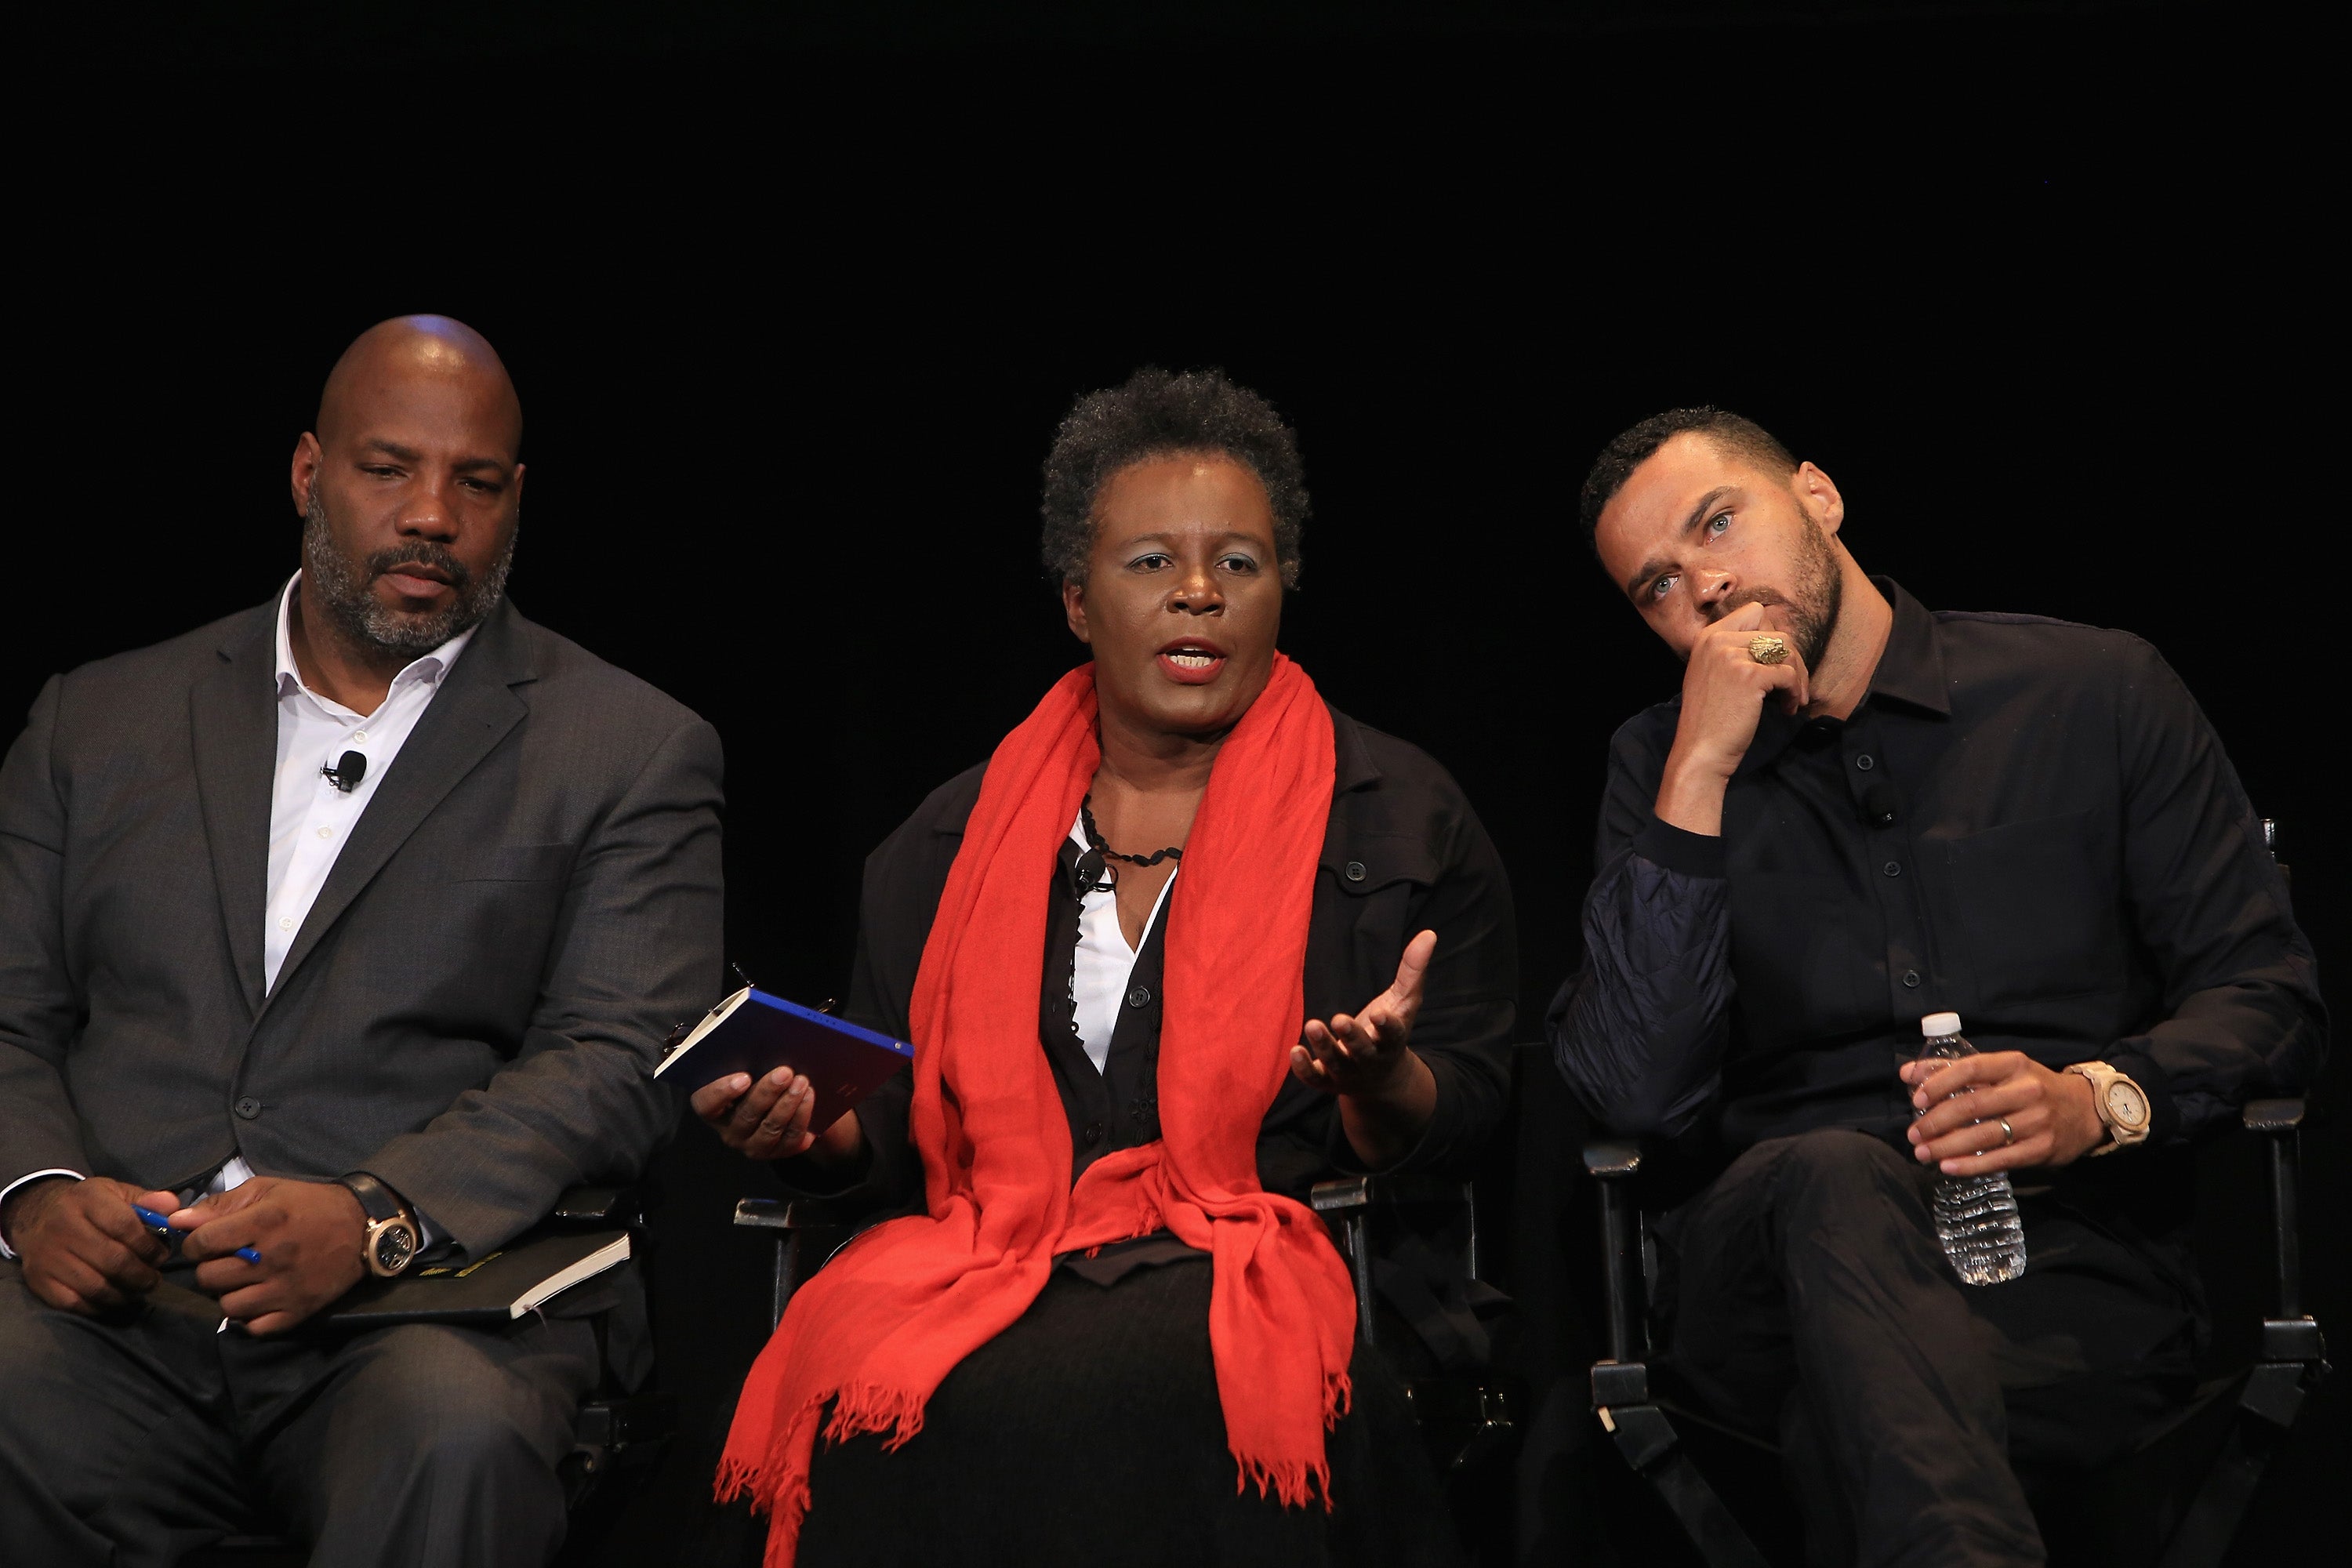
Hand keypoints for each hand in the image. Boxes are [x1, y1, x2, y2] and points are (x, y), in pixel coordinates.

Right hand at [2, 1176, 177, 1313]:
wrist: (37, 1216)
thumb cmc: (90, 1206)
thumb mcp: (117, 1193)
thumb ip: (147, 1201)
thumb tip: (173, 1208)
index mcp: (87, 1199)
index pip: (124, 1226)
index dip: (148, 1246)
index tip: (161, 1255)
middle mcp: (63, 1226)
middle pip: (112, 1260)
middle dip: (142, 1275)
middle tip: (154, 1279)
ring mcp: (47, 1255)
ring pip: (95, 1285)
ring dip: (124, 1293)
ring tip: (138, 1289)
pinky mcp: (38, 1279)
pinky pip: (74, 1302)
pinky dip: (99, 1305)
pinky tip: (113, 1297)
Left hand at [172, 1177, 366, 1334]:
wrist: (362, 1227)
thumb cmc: (309, 1204)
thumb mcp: (267, 1190)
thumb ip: (221, 1204)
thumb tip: (177, 1220)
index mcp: (265, 1221)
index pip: (202, 1243)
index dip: (195, 1243)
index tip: (207, 1241)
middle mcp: (273, 1257)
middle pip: (209, 1278)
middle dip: (211, 1268)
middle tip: (229, 1260)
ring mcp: (286, 1288)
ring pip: (228, 1305)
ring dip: (230, 1293)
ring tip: (245, 1279)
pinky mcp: (298, 1311)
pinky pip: (254, 1327)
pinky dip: (251, 1316)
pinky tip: (260, 1298)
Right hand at [691, 1068, 864, 1166]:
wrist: (781, 1099)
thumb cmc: (757, 1075)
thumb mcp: (746, 1066)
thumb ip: (745, 1058)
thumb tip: (760, 1036)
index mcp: (713, 1108)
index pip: (706, 1104)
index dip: (721, 1092)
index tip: (744, 1077)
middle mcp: (730, 1131)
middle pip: (745, 1116)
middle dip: (767, 1092)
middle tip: (785, 1072)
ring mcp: (753, 1144)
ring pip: (770, 1129)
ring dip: (788, 1104)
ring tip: (803, 1082)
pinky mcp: (777, 1152)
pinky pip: (791, 1139)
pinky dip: (802, 1117)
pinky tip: (809, 1098)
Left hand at [1292, 929, 1436, 1097]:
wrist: (1380, 1081)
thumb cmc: (1389, 1032)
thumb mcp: (1404, 1003)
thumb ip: (1413, 971)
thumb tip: (1429, 934)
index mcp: (1392, 1041)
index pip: (1393, 1034)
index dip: (1387, 1026)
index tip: (1380, 1014)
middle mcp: (1371, 1060)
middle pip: (1362, 1051)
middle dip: (1352, 1037)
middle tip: (1339, 1019)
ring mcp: (1348, 1072)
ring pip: (1335, 1062)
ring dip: (1324, 1046)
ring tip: (1312, 1024)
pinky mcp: (1326, 1080)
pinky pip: (1314, 1078)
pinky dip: (1304, 1068)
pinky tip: (1294, 1051)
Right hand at [1655, 603, 1812, 835]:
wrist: (1700, 751)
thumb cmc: (1711, 719)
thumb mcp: (1713, 674)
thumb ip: (1734, 652)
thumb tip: (1779, 641)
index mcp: (1708, 637)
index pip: (1755, 612)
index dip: (1771, 635)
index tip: (1775, 662)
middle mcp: (1717, 640)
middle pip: (1778, 633)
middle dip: (1793, 661)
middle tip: (1794, 688)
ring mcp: (1732, 656)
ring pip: (1788, 651)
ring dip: (1798, 677)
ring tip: (1793, 700)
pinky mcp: (1749, 676)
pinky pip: (1789, 675)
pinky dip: (1795, 693)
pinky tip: (1787, 710)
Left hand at [1901, 1052, 2107, 1175]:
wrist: (2086, 1110)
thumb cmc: (2033, 1087)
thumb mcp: (2002, 1070)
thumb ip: (1955, 1071)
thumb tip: (1907, 1073)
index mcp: (2013, 1064)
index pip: (1970, 1069)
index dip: (1939, 1083)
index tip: (1916, 1099)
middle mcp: (2026, 1090)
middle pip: (1972, 1105)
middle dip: (1936, 1121)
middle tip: (1913, 1133)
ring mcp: (2037, 1121)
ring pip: (1984, 1135)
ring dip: (1947, 1146)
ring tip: (1923, 1153)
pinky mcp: (2042, 1149)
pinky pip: (2000, 1159)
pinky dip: (1971, 1164)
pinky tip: (1948, 1167)